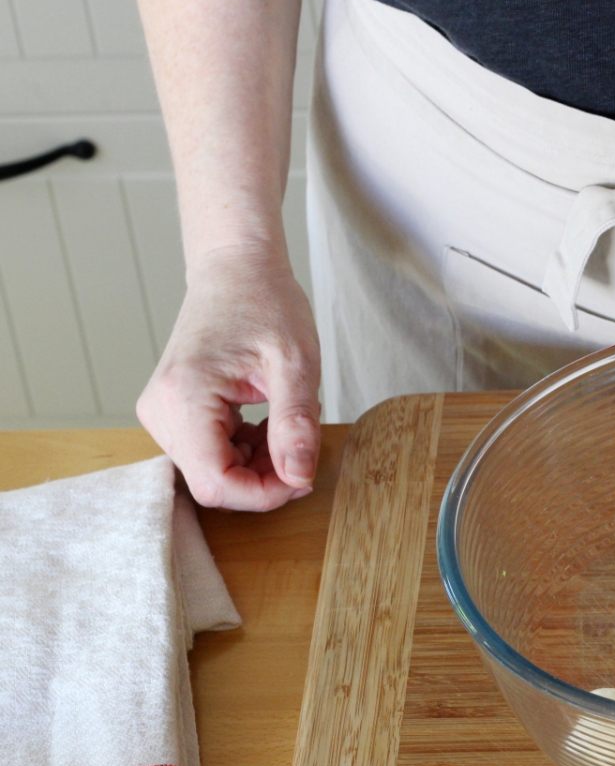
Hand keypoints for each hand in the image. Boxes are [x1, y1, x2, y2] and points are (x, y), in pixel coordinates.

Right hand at [137, 247, 320, 510]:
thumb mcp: (295, 363)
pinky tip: (265, 424)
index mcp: (183, 397)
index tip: (304, 477)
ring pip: (211, 473)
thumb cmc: (265, 304)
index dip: (264, 494)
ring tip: (284, 425)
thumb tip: (299, 478)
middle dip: (263, 480)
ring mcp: (160, 412)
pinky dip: (244, 452)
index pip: (216, 483)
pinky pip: (208, 455)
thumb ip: (295, 424)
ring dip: (256, 466)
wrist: (236, 270)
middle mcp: (159, 410)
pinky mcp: (171, 412)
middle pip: (212, 483)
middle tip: (302, 448)